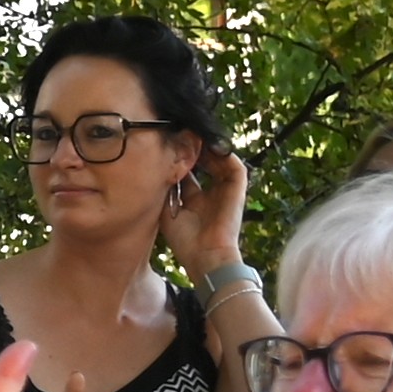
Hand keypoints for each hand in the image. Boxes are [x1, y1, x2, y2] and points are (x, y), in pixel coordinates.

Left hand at [164, 138, 251, 277]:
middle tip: (179, 135)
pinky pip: (234, 166)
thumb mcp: (168, 211)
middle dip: (192, 150)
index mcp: (194, 200)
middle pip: (203, 164)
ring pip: (219, 161)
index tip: (166, 146)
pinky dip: (224, 154)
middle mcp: (211, 193)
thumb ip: (165, 191)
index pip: (187, 173)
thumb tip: (154, 169)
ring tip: (193, 136)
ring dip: (207, 148)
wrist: (207, 257)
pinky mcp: (238, 190)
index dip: (178, 160)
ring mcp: (225, 190)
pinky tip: (209, 145)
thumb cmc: (185, 241)